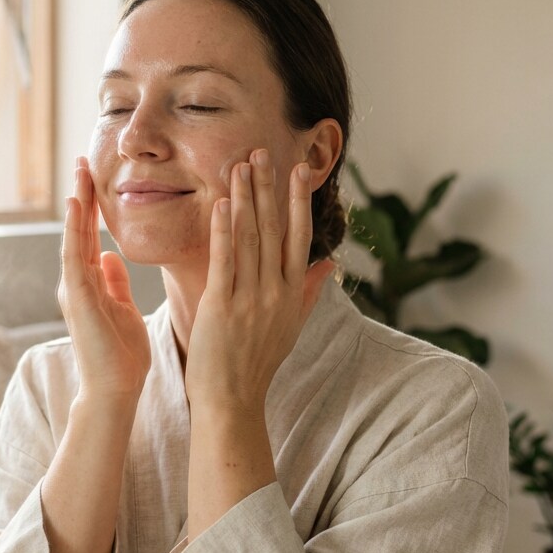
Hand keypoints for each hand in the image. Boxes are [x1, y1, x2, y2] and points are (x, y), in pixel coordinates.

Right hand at [59, 158, 150, 402]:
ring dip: (76, 203)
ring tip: (79, 171)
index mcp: (91, 283)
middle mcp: (78, 282)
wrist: (115, 391)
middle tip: (83, 159)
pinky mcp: (78, 298)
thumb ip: (114, 282)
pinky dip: (73, 229)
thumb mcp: (122, 309)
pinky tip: (75, 206)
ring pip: (73, 235)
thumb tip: (111, 254)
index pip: (91, 235)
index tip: (96, 175)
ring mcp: (74, 289)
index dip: (93, 206)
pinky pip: (74, 256)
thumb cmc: (122, 356)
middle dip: (82, 194)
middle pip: (79, 229)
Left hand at [184, 148, 333, 420]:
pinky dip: (223, 230)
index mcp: (291, 293)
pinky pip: (224, 261)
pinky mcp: (222, 306)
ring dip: (245, 199)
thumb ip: (309, 291)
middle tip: (262, 151)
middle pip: (274, 229)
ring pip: (250, 238)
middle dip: (268, 188)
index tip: (298, 169)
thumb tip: (332, 263)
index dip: (298, 201)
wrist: (233, 401)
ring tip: (240, 165)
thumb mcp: (291, 326)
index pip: (298, 237)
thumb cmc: (257, 364)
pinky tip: (220, 204)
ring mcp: (250, 299)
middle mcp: (275, 292)